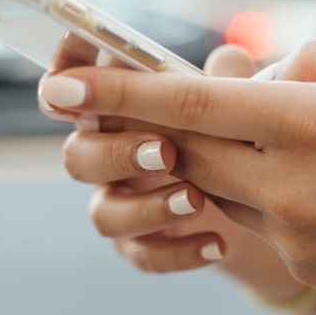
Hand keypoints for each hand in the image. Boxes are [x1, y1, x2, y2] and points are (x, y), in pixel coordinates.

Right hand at [38, 44, 307, 301]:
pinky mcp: (140, 244)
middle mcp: (107, 156)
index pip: (70, 90)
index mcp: (117, 110)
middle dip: (117, 153)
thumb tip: (231, 59)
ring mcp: (120, 203)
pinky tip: (217, 243)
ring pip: (104, 214)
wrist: (252, 200)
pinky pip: (142, 255)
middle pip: (78, 156)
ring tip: (197, 200)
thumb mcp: (232, 104)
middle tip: (166, 151)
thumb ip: (226, 81)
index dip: (63, 79)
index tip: (76, 79)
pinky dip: (179, 252)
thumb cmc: (227, 133)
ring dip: (147, 207)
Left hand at [39, 38, 315, 307]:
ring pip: (215, 185)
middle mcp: (290, 183)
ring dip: (218, 155)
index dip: (121, 91)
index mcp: (314, 123)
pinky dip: (258, 190)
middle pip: (186, 149)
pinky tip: (312, 182)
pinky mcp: (300, 263)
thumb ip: (314, 58)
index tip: (65, 86)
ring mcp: (292, 232)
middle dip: (155, 125)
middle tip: (144, 105)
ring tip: (273, 138)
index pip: (194, 103)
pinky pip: (253, 218)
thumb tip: (254, 73)